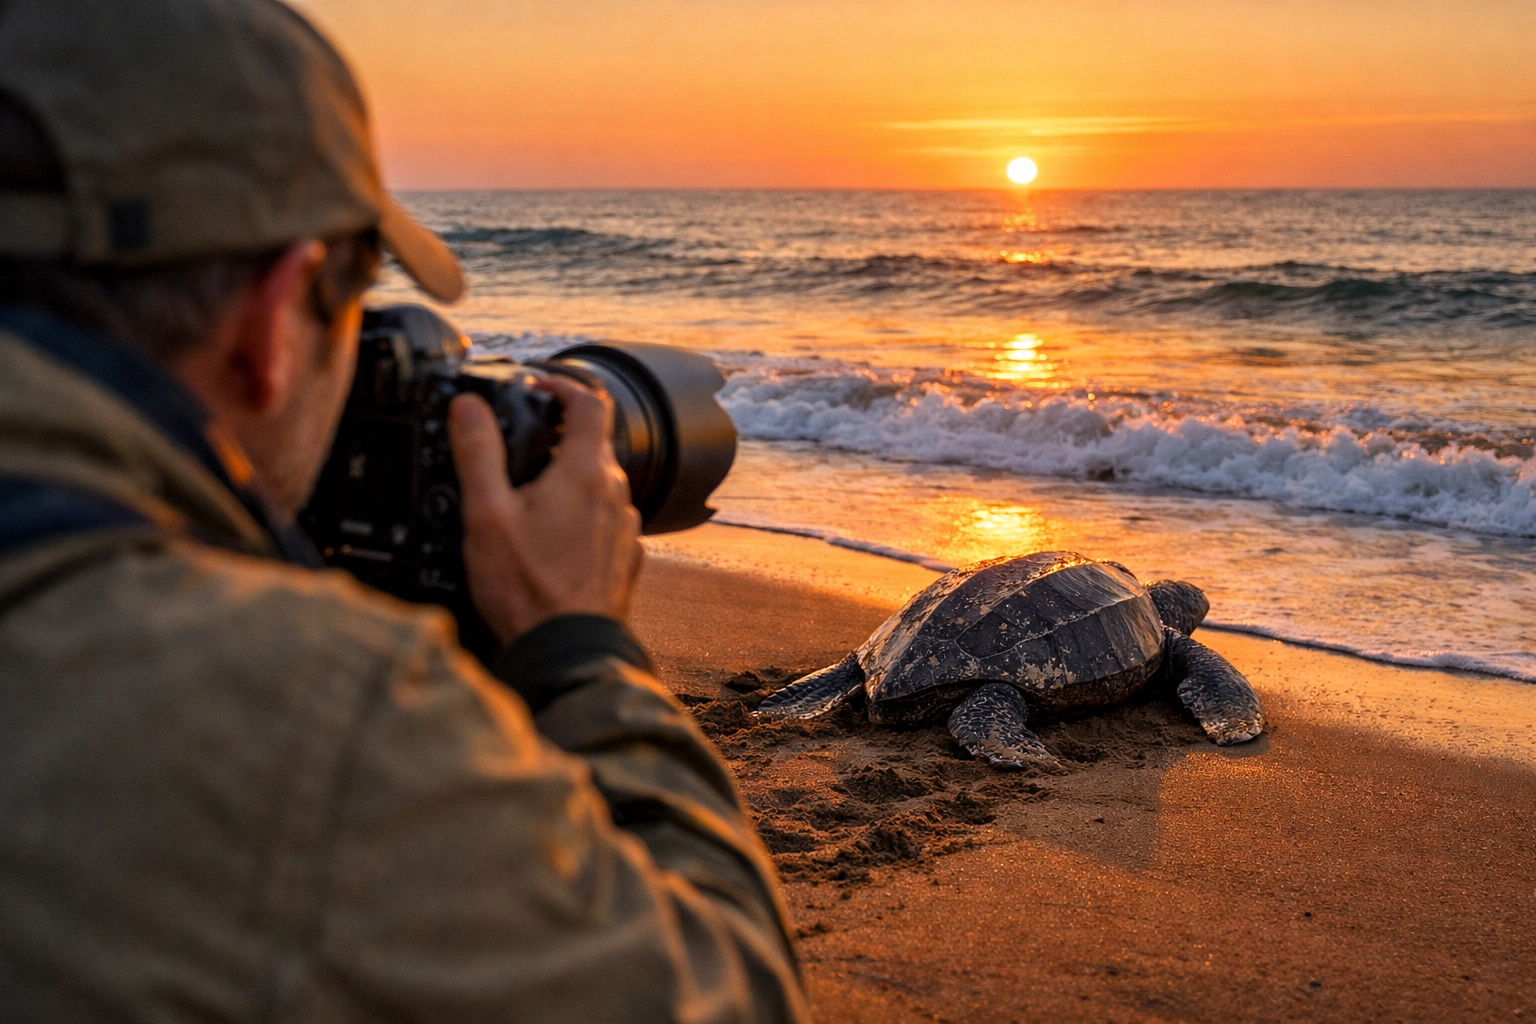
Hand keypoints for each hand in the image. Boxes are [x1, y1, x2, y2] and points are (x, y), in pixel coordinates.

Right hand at [448, 376, 643, 644]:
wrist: (567, 649)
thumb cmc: (527, 588)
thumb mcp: (486, 514)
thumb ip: (478, 453)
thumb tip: (468, 406)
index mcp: (584, 471)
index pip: (589, 401)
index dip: (561, 384)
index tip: (537, 387)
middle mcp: (614, 492)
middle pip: (592, 444)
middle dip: (556, 439)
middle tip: (519, 451)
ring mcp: (625, 526)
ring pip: (598, 484)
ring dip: (568, 481)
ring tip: (528, 504)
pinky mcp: (625, 555)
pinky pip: (604, 520)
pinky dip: (580, 517)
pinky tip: (550, 542)